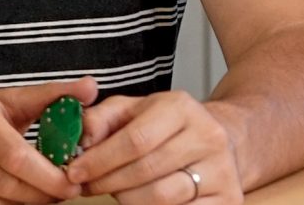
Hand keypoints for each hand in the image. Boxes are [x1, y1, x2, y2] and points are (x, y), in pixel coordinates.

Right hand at [0, 78, 98, 204]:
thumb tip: (92, 88)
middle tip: (60, 195)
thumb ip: (48, 97)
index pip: (16, 156)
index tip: (72, 184)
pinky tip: (6, 201)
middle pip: (5, 187)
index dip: (49, 177)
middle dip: (41, 197)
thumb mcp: (2, 101)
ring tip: (35, 196)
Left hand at [65, 91, 243, 203]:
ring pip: (163, 198)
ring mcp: (222, 170)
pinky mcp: (229, 199)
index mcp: (181, 108)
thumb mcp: (130, 110)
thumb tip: (79, 137)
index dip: (100, 159)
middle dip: (107, 181)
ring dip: (127, 199)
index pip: (135, 140)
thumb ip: (99, 119)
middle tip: (85, 185)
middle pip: (146, 171)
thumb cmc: (163, 126)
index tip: (75, 171)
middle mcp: (208, 137)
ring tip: (113, 191)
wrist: (215, 140)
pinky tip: (138, 201)